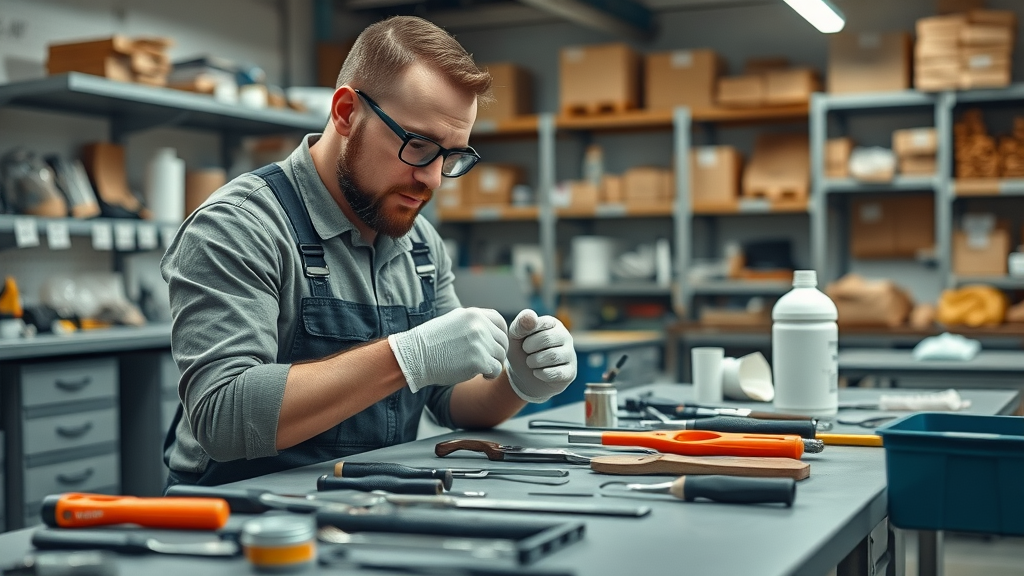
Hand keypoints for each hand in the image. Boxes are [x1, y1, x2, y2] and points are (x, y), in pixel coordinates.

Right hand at [388, 308, 508, 391]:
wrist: (415, 357)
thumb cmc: (431, 342)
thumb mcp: (453, 322)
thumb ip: (473, 323)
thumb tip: (492, 332)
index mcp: (473, 314)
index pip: (500, 322)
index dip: (500, 335)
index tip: (494, 345)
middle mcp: (479, 325)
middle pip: (502, 340)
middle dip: (497, 352)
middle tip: (487, 361)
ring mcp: (480, 342)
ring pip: (500, 356)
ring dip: (493, 364)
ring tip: (481, 368)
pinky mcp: (479, 360)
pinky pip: (496, 369)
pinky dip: (491, 374)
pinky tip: (481, 375)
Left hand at [505, 309, 576, 402]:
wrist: (525, 377)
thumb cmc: (521, 352)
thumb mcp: (515, 337)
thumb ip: (520, 325)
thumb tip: (531, 316)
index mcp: (552, 323)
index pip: (542, 323)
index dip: (526, 333)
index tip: (522, 340)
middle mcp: (565, 336)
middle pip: (547, 338)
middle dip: (529, 348)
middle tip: (526, 352)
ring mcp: (570, 354)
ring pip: (553, 356)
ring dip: (534, 361)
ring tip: (531, 362)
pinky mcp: (570, 372)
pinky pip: (557, 372)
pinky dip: (541, 374)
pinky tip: (537, 372)